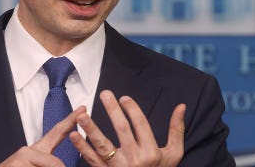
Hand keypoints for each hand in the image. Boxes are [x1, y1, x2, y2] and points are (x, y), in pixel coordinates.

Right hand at [0, 106, 85, 166]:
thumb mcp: (32, 165)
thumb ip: (48, 160)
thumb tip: (61, 164)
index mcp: (34, 152)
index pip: (56, 133)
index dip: (70, 121)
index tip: (83, 110)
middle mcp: (27, 152)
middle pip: (56, 163)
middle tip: (58, 163)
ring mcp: (20, 159)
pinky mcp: (17, 164)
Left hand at [70, 90, 185, 166]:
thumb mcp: (174, 154)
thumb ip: (176, 130)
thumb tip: (182, 106)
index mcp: (152, 153)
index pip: (141, 125)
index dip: (132, 109)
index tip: (124, 98)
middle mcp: (136, 160)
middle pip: (122, 131)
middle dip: (112, 111)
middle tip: (104, 94)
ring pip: (103, 147)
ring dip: (91, 130)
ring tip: (81, 115)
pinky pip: (93, 161)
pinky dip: (82, 149)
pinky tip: (73, 135)